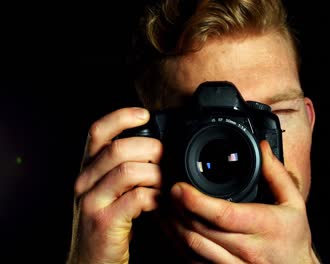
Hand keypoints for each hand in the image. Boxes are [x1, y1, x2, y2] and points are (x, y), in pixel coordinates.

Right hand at [67, 107, 162, 263]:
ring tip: (167, 181)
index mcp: (87, 170)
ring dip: (156, 173)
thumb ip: (125, 169)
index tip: (144, 114)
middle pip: (118, 149)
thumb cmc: (109, 222)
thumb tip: (157, 149)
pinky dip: (155, 196)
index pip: (97, 132)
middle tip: (167, 157)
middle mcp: (84, 182)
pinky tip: (161, 201)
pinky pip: (136, 198)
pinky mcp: (104, 221)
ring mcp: (92, 202)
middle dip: (150, 149)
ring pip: (128, 171)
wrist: (90, 261)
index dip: (120, 117)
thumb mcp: (111, 190)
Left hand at [170, 140, 319, 263]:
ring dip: (173, 226)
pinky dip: (178, 243)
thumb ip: (277, 174)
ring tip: (164, 206)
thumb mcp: (294, 203)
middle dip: (178, 209)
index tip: (179, 188)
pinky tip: (171, 228)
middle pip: (201, 230)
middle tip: (166, 190)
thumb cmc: (293, 238)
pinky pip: (193, 259)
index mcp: (264, 226)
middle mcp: (247, 248)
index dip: (197, 202)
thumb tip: (263, 148)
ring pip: (193, 246)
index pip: (224, 215)